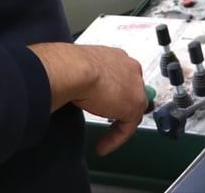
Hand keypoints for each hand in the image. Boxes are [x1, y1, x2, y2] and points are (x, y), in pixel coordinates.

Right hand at [28, 43, 147, 155]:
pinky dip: (115, 139)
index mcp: (116, 57)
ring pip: (130, 112)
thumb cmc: (69, 65)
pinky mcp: (134, 106)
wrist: (74, 69)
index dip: (111, 94)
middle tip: (106, 123)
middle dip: (118, 110)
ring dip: (116, 128)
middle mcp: (129, 67)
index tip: (100, 104)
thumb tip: (73, 86)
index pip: (120, 78)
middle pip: (129, 94)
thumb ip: (84, 77)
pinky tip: (102, 146)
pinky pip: (127, 128)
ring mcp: (135, 86)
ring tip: (102, 141)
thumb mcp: (78, 69)